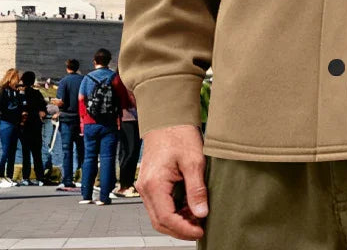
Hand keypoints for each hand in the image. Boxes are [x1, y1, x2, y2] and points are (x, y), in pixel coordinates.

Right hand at [137, 124, 207, 241]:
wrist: (167, 117)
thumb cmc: (178, 133)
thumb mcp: (194, 160)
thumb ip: (196, 189)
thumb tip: (201, 213)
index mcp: (154, 183)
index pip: (166, 218)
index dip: (184, 229)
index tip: (200, 230)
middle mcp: (146, 188)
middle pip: (160, 221)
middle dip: (180, 229)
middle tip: (200, 227)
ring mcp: (146, 186)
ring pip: (159, 215)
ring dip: (177, 221)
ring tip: (197, 217)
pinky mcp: (151, 183)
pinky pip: (160, 205)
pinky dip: (173, 211)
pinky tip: (188, 207)